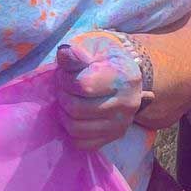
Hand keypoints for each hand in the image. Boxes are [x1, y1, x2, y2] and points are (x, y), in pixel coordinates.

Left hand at [55, 30, 150, 147]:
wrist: (123, 73)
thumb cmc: (104, 58)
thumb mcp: (93, 47)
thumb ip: (77, 52)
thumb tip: (64, 54)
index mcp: (125, 78)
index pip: (84, 86)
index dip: (65, 80)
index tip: (65, 74)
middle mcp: (128, 104)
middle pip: (77, 109)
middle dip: (62, 96)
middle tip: (64, 87)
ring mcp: (122, 124)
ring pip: (76, 128)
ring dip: (64, 113)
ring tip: (68, 99)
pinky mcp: (114, 137)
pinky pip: (82, 143)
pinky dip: (72, 131)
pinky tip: (75, 116)